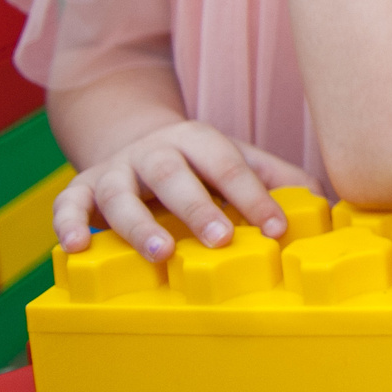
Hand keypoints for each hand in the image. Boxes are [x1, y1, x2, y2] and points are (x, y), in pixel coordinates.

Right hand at [52, 122, 316, 262]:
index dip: (254, 196)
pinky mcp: (81, 189)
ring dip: (138, 223)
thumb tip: (323, 205)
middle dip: (197, 206)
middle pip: (172, 173)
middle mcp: (154, 151)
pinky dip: (68, 223)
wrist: (135, 138)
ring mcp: (115, 169)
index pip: (230, 165)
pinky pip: (67, 203)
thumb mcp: (237, 160)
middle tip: (221, 240)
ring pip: (120, 192)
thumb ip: (277, 178)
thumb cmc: (199, 162)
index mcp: (200, 140)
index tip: (277, 228)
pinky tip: (75, 248)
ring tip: (161, 253)